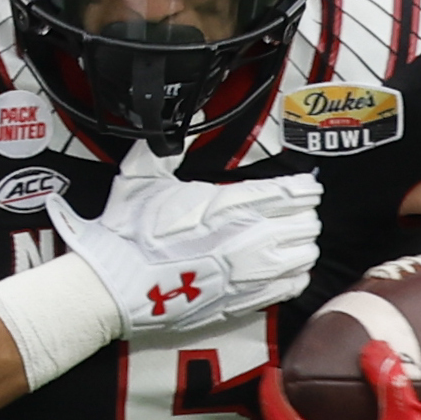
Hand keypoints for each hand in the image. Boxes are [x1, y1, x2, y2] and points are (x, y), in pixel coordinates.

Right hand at [46, 145, 323, 337]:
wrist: (116, 286)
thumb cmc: (129, 233)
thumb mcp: (143, 177)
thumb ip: (170, 148)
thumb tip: (192, 117)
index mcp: (229, 203)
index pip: (291, 192)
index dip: (303, 188)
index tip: (304, 187)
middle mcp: (247, 237)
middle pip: (304, 223)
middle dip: (303, 216)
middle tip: (296, 214)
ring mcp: (248, 273)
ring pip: (303, 256)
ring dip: (301, 246)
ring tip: (293, 242)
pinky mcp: (242, 302)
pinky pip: (289, 288)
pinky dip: (294, 277)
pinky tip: (288, 271)